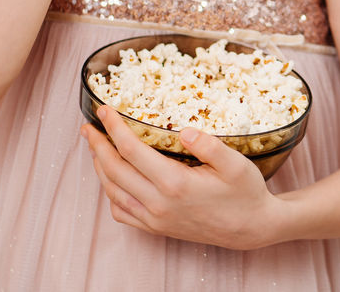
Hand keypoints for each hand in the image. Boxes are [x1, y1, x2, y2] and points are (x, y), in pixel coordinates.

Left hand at [80, 106, 286, 249]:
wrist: (251, 228)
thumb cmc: (245, 193)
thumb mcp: (236, 164)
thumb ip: (210, 145)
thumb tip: (185, 130)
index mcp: (175, 184)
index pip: (131, 150)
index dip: (114, 127)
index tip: (104, 110)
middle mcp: (159, 204)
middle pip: (114, 171)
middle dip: (97, 146)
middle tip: (87, 127)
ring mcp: (156, 219)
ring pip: (113, 192)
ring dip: (100, 168)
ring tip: (96, 148)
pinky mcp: (157, 228)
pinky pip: (122, 212)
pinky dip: (111, 194)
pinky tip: (114, 180)